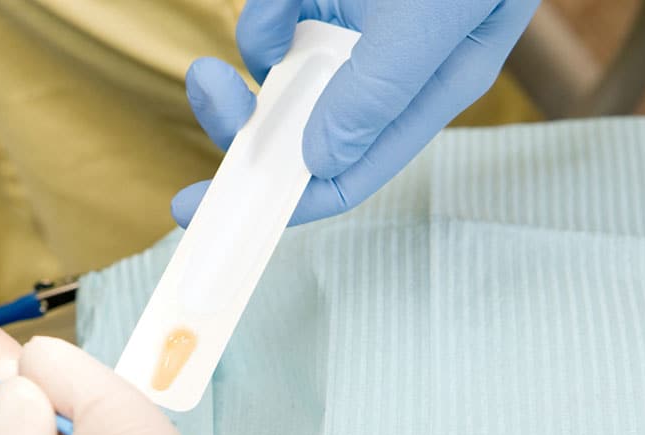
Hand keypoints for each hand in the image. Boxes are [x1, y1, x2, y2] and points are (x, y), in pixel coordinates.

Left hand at [172, 0, 538, 226]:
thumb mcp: (435, 21)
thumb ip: (380, 90)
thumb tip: (319, 160)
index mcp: (423, 95)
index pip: (348, 172)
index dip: (282, 197)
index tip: (212, 204)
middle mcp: (385, 69)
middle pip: (298, 124)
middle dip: (247, 114)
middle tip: (209, 85)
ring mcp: (356, 23)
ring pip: (281, 61)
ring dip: (261, 38)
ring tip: (281, 2)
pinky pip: (281, 11)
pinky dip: (273, 3)